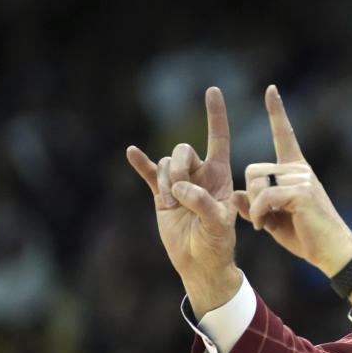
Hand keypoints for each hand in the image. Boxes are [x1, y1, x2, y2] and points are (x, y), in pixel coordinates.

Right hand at [126, 87, 241, 316]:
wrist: (200, 262)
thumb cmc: (218, 243)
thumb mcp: (218, 224)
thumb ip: (202, 202)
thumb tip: (180, 188)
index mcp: (220, 175)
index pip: (218, 138)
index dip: (216, 115)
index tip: (212, 90)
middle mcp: (200, 174)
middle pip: (184, 149)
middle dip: (179, 166)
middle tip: (181, 191)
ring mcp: (179, 183)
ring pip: (166, 163)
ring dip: (166, 180)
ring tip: (173, 201)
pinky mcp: (161, 195)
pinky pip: (149, 174)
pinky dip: (141, 163)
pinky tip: (131, 152)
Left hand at [232, 85, 351, 276]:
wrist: (333, 253)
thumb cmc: (307, 237)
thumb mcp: (274, 219)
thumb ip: (255, 205)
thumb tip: (234, 194)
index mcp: (296, 171)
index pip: (285, 135)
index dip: (277, 112)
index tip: (271, 90)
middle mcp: (300, 169)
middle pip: (253, 169)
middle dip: (249, 195)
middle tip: (261, 217)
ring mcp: (302, 178)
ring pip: (256, 182)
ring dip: (254, 208)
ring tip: (265, 224)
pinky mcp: (301, 191)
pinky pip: (264, 196)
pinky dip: (259, 214)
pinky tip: (265, 227)